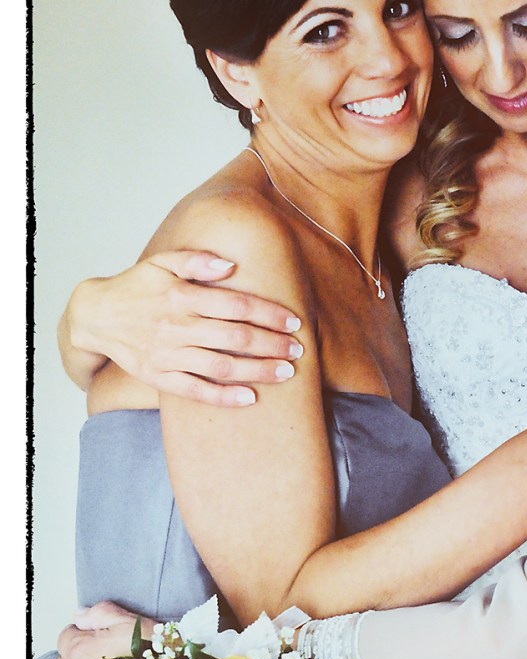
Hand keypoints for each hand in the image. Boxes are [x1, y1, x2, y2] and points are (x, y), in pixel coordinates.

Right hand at [70, 252, 303, 405]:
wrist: (96, 316)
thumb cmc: (137, 286)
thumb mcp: (162, 262)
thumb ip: (196, 260)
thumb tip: (231, 265)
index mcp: (182, 297)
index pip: (236, 305)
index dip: (269, 314)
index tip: (294, 322)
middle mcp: (177, 327)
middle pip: (235, 338)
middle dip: (272, 345)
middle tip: (299, 350)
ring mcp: (168, 355)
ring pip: (221, 366)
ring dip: (257, 371)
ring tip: (286, 373)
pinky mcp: (159, 377)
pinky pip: (195, 391)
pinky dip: (223, 396)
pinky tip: (250, 398)